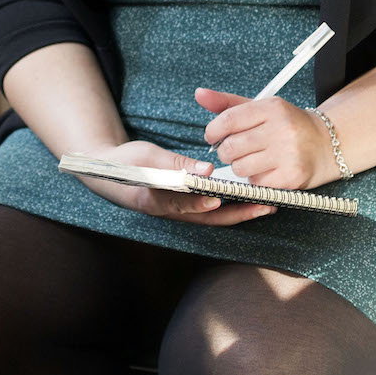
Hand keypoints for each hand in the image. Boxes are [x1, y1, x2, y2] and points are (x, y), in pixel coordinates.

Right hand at [68, 138, 273, 225]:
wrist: (108, 174)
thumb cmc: (125, 162)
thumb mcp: (146, 156)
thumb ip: (175, 164)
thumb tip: (206, 170)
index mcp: (153, 200)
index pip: (182, 204)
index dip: (201, 202)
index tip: (220, 197)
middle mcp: (169, 212)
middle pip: (207, 218)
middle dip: (238, 213)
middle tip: (266, 205)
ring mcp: (177, 213)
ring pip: (213, 218)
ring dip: (240, 212)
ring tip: (267, 204)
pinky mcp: (183, 209)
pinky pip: (210, 212)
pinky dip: (230, 207)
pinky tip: (248, 199)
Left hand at [196, 88, 338, 189]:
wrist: (328, 144)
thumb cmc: (287, 125)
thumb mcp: (261, 108)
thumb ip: (228, 103)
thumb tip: (199, 94)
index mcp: (272, 108)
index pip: (228, 120)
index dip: (213, 132)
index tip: (212, 137)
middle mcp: (281, 129)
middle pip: (231, 147)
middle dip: (226, 152)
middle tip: (234, 151)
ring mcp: (288, 154)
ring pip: (240, 167)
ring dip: (240, 167)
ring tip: (253, 160)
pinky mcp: (292, 177)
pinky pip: (256, 183)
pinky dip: (256, 179)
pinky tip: (266, 171)